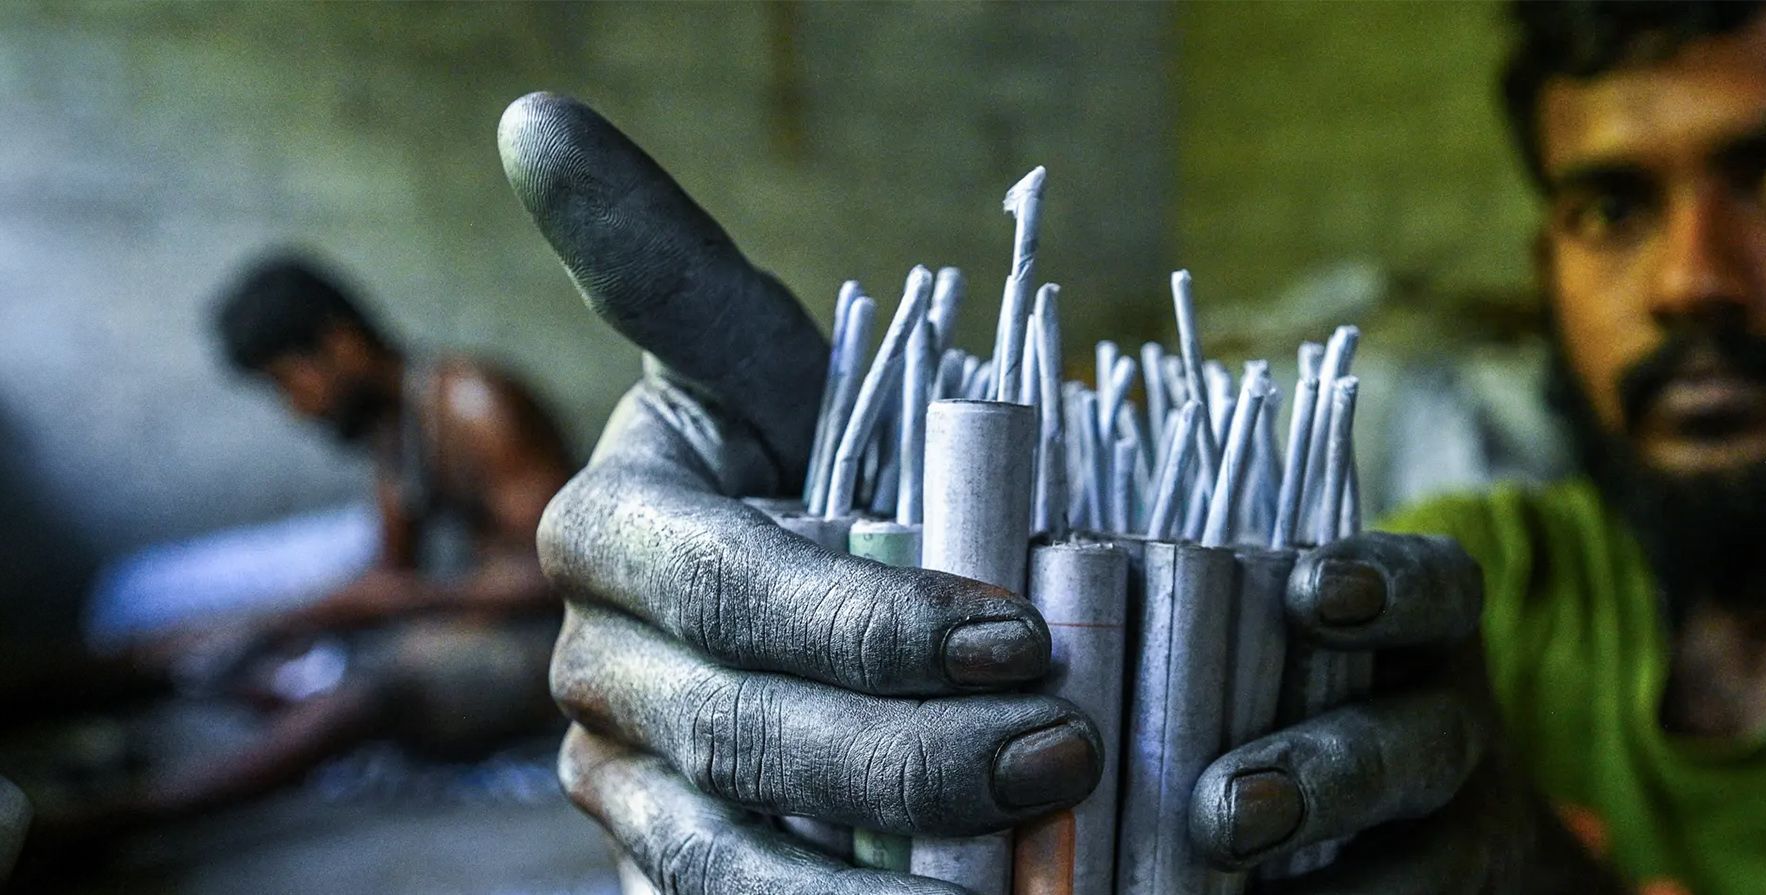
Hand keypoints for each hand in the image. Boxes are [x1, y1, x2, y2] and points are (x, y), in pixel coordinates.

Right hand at [498, 93, 1100, 894]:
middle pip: (745, 733)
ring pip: (728, 852)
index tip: (1019, 629)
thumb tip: (533, 120)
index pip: (736, 590)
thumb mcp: (765, 370)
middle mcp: (595, 660)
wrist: (809, 589)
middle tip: (1068, 741)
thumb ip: (669, 270)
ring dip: (882, 881)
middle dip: (914, 755)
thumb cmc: (806, 454)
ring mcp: (619, 777)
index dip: (870, 624)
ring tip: (1030, 869)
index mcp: (614, 529)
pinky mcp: (658, 859)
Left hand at [1187, 533, 1620, 892]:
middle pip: (1419, 746)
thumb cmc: (1298, 691)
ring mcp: (1469, 826)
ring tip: (1230, 875)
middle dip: (1323, 777)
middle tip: (1224, 812)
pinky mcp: (1458, 894)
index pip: (1434, 591)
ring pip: (1435, 862)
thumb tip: (1046, 633)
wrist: (1418, 826)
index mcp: (1424, 631)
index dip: (1382, 587)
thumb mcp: (1280, 643)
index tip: (1306, 593)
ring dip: (1341, 890)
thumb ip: (1208, 632)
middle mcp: (1458, 722)